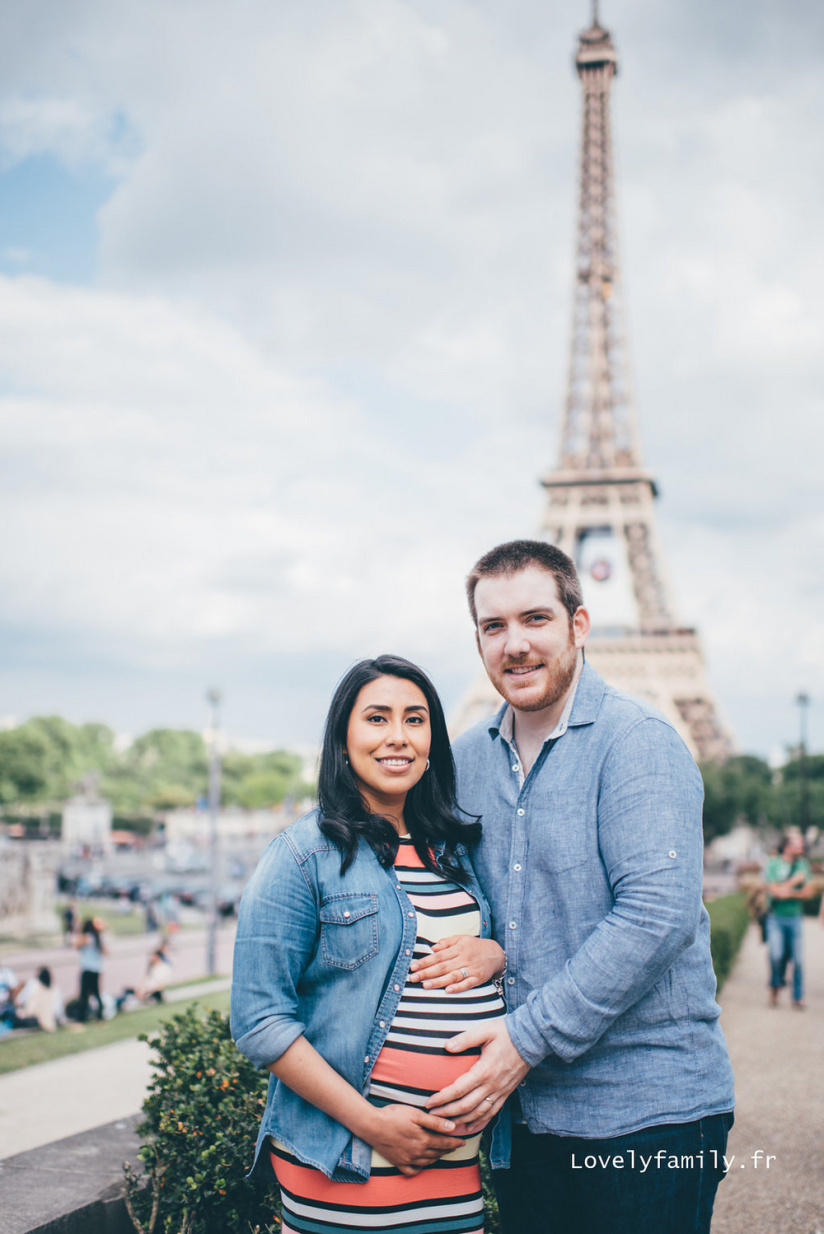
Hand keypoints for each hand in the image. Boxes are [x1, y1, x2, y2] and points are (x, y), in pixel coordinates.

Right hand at [365, 1104, 466, 1175]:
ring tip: (442, 1152)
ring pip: (428, 1161)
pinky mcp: (398, 1163)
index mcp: (424, 1139)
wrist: (372, 1126)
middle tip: (455, 1146)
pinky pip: (413, 1171)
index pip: (445, 1142)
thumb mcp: (416, 1114)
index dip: (455, 1142)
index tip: (463, 1141)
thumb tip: (452, 1127)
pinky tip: (423, 1162)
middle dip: (449, 1149)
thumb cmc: (394, 1115)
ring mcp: (408, 1159)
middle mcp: (418, 1152)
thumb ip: (435, 1122)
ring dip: (438, 1157)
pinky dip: (420, 1168)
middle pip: (438, 1152)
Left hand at [408, 936, 505, 992]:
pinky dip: (458, 987)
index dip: (425, 961)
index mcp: (458, 948)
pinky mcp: (478, 979)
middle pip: (443, 966)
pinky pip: (467, 984)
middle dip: (427, 972)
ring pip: (453, 976)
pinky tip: (448, 991)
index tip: (413, 966)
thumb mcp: (462, 938)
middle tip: (413, 978)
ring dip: (438, 981)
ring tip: (425, 985)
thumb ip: (447, 942)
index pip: (438, 956)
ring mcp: (471, 969)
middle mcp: (464, 958)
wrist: (497, 954)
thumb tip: (432, 947)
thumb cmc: (475, 946)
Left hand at [426, 1020, 528, 1134]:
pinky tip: (469, 1126)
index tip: (429, 1102)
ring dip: (461, 1120)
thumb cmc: (506, 1032)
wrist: (531, 1039)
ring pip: (477, 1113)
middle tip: (432, 1116)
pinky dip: (479, 1122)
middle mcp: (491, 1085)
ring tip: (446, 1125)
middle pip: (465, 1106)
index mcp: (484, 1070)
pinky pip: (491, 1113)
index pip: (458, 1090)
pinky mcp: (506, 1093)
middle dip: (447, 1113)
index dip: (442, 1098)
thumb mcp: (485, 1030)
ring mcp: (500, 1091)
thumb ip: (465, 1038)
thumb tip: (447, 1046)